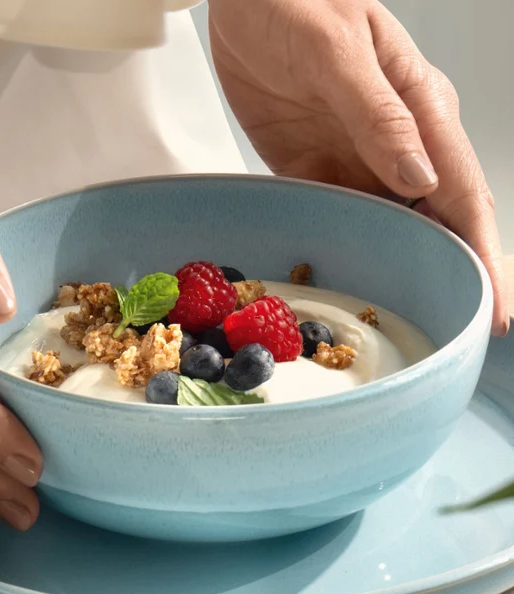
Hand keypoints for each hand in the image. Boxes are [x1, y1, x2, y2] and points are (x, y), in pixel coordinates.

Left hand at [209, 0, 508, 335]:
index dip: (482, 252)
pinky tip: (356, 279)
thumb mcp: (337, 51)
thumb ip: (378, 116)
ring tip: (416, 316)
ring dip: (404, 267)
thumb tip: (419, 181)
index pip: (463, 193)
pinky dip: (350, 248)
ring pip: (392, 225)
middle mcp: (398, 141)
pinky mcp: (314, 167)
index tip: (495, 304)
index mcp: (421, 109)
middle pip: (439, 219)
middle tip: (465, 325)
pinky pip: (338, 216)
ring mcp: (357, 158)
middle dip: (456, 271)